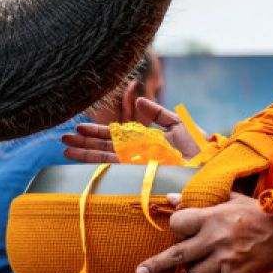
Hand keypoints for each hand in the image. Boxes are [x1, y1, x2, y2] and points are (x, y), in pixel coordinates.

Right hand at [62, 98, 200, 163]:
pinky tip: (82, 162)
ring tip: (65, 149)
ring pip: (104, 157)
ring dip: (84, 153)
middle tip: (62, 140)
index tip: (78, 128)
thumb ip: (158, 113)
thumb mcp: (178, 125)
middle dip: (84, 144)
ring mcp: (137, 165)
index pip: (114, 137)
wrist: (210, 165)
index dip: (96, 133)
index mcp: (144, 143)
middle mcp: (136, 155)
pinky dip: (98, 164)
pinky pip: (115, 167)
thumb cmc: (198, 148)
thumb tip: (139, 99)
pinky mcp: (140, 172)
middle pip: (104, 148)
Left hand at [134, 192, 272, 272]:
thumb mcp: (230, 198)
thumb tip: (171, 198)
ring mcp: (224, 261)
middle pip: (179, 255)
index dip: (174, 226)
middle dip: (157, 265)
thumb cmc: (255, 214)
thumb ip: (201, 199)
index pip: (179, 224)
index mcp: (212, 218)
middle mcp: (215, 240)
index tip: (175, 229)